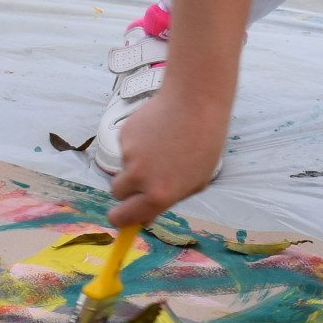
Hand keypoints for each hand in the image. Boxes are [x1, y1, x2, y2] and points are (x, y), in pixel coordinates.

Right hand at [106, 80, 231, 230]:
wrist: (196, 102)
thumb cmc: (204, 143)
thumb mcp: (196, 182)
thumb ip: (169, 200)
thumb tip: (147, 215)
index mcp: (158, 195)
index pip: (124, 217)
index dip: (121, 220)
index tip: (121, 218)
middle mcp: (139, 178)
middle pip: (118, 193)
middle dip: (127, 191)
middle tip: (143, 179)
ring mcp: (128, 155)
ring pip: (125, 167)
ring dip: (139, 162)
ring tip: (165, 145)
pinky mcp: (124, 135)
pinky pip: (127, 146)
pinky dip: (139, 143)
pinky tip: (159, 130)